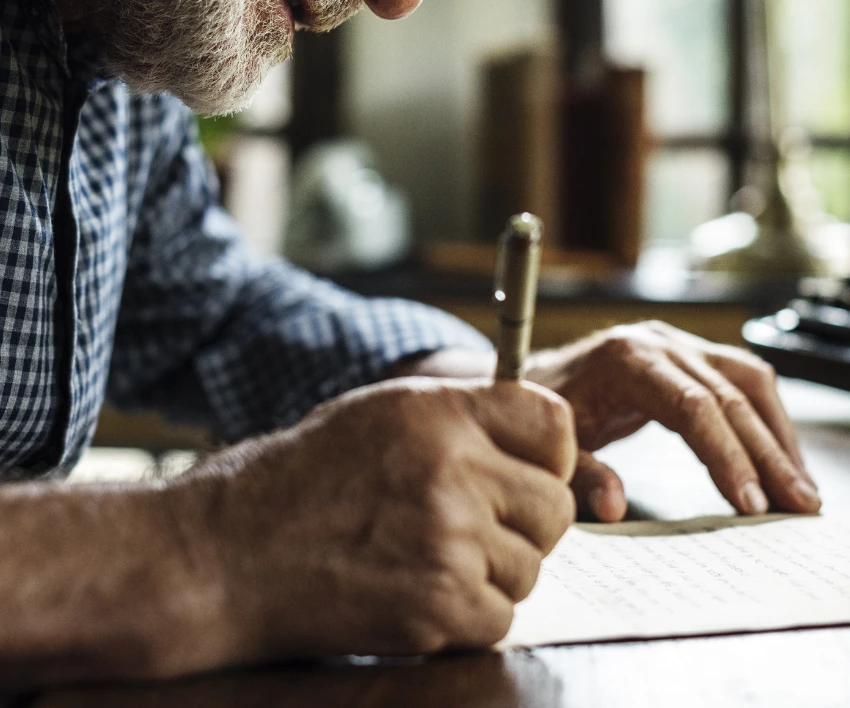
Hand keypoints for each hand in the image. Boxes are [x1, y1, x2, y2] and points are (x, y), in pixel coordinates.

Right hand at [191, 374, 575, 662]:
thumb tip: (551, 441)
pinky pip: (501, 616)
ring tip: (425, 556)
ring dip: (492, 571)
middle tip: (473, 526)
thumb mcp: (384, 414)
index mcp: (440, 412)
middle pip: (555, 506)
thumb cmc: (306, 478)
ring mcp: (448, 541)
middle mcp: (453, 469)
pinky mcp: (438, 607)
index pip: (553, 424)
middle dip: (525, 521)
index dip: (548, 453)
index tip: (527, 471)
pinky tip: (415, 591)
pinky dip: (468, 615)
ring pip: (531, 566)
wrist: (228, 553)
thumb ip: (466, 418)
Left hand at [528, 320, 819, 521]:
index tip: (751, 503)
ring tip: (800, 488)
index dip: (726, 455)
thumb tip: (615, 505)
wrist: (526, 377)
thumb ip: (579, 475)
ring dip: (778, 435)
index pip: (693, 406)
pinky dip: (766, 417)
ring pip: (746, 380)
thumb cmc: (538, 412)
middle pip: (729, 396)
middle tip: (798, 505)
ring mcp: (675, 343)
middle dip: (768, 455)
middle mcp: (657, 342)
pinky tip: (780, 456)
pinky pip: (739, 378)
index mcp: (625, 359)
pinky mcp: (686, 354)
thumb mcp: (550, 446)